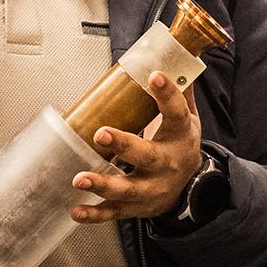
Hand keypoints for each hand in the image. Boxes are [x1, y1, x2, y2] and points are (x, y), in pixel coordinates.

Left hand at [72, 73, 204, 222]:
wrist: (191, 187)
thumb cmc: (179, 145)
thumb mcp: (186, 118)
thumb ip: (177, 90)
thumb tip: (172, 53)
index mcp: (180, 136)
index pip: (177, 112)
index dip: (167, 94)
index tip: (155, 76)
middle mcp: (167, 164)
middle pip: (147, 156)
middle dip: (124, 145)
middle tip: (101, 134)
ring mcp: (151, 188)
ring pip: (127, 188)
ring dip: (103, 184)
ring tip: (79, 179)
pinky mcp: (137, 206)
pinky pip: (114, 212)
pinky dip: (94, 214)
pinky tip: (76, 210)